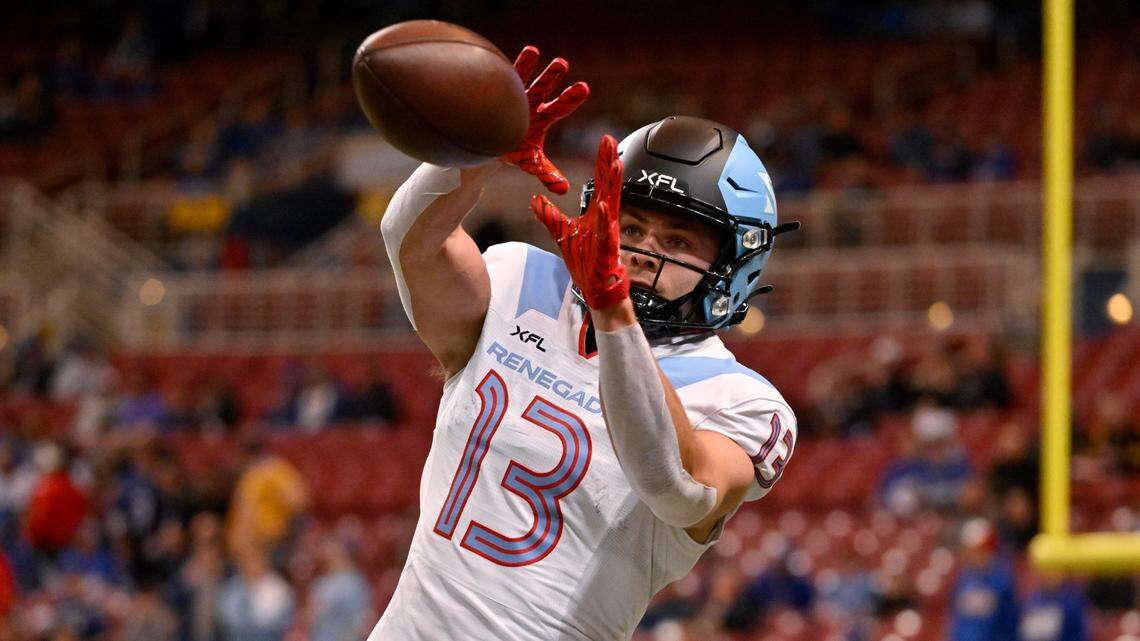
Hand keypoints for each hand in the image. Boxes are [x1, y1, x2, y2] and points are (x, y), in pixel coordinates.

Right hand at [500, 46, 588, 194]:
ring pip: (522, 79)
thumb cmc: (512, 150)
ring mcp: (513, 96)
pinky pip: (498, 80)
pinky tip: (499, 61)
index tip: (584, 87)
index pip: (561, 106)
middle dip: (552, 76)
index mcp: (543, 117)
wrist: (488, 146)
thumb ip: (547, 173)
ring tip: (534, 51)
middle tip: (562, 63)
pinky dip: (501, 71)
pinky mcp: (495, 94)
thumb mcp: (530, 162)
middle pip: (544, 87)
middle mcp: (531, 102)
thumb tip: (564, 189)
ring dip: (528, 66)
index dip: (571, 97)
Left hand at [531, 135, 627, 309]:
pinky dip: (605, 218)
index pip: (600, 181)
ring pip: (612, 203)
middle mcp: (605, 218)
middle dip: (610, 163)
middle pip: (608, 185)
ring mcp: (607, 232)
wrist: (596, 288)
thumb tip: (534, 199)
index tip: (605, 140)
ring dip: (613, 184)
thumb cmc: (586, 261)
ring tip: (615, 164)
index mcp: (596, 213)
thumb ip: (549, 215)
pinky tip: (603, 205)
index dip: (602, 161)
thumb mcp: (561, 233)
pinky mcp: (606, 248)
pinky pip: (606, 231)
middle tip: (611, 141)